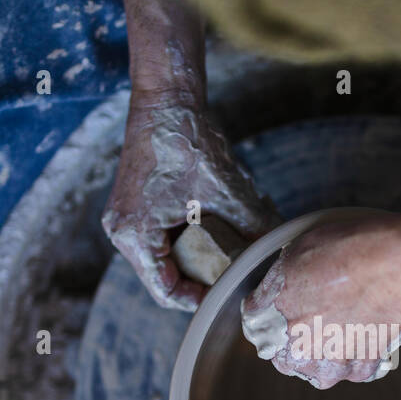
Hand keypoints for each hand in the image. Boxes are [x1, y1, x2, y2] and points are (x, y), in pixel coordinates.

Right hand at [103, 86, 273, 310]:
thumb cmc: (189, 141)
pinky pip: (158, 240)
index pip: (165, 291)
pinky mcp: (133, 206)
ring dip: (192, 263)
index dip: (199, 300)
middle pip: (162, 278)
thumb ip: (254, 225)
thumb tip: (279, 251)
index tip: (228, 297)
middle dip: (198, 283)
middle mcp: (121, 231)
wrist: (167, 99)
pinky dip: (185, 244)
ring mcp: (124, 218)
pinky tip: (213, 238)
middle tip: (232, 282)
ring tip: (225, 261)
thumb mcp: (229, 190)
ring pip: (162, 260)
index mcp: (134, 235)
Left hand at [241, 214, 400, 387]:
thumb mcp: (294, 254)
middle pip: (287, 354)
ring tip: (344, 323)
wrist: (393, 267)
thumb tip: (268, 295)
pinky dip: (358, 354)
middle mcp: (298, 351)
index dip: (272, 312)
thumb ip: (275, 283)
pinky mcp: (363, 367)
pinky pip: (354, 368)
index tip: (285, 305)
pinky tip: (365, 330)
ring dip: (328, 352)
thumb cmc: (345, 253)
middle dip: (298, 338)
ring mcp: (332, 364)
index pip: (258, 325)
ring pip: (320, 368)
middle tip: (320, 312)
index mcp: (272, 322)